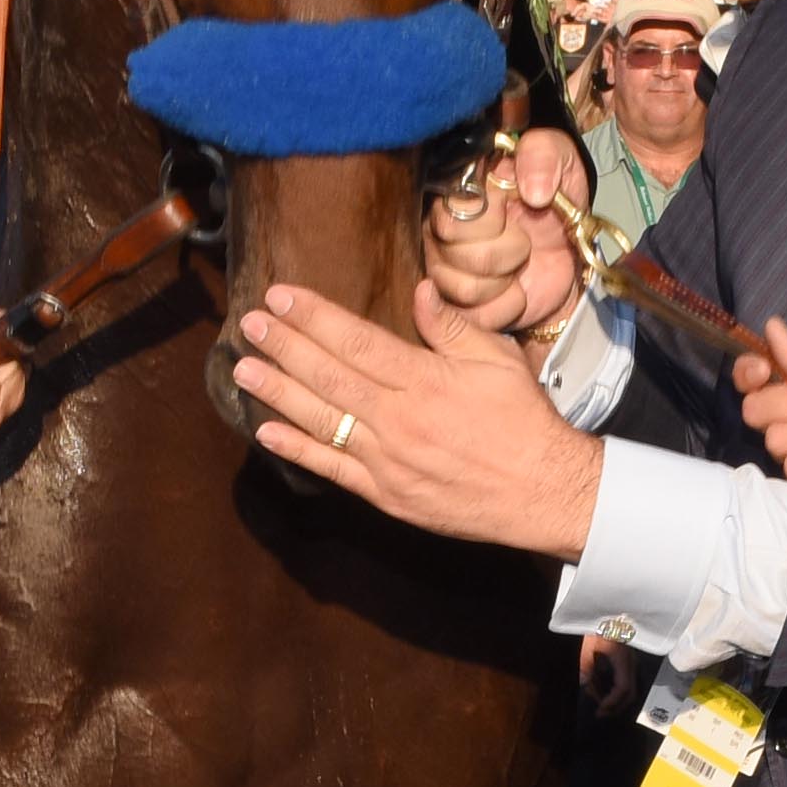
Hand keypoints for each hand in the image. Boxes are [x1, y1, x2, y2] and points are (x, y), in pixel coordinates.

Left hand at [234, 269, 605, 557]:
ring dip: (278, 392)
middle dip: (285, 346)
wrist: (542, 493)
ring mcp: (388, 460)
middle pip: (328, 376)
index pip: (355, 341)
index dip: (313, 317)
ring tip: (243, 367)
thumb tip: (419, 292)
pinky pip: (333, 469)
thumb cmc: (524, 421)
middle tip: (249, 323)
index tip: (280, 297)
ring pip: (322, 419)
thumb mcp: (497, 360)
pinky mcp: (386, 494)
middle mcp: (398, 419)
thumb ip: (452, 327)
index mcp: (424, 380)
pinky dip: (298, 449)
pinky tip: (266, 430)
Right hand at [426, 129, 587, 341]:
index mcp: (453, 191)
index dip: (490, 216)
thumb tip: (533, 191)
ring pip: (464, 288)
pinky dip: (508, 306)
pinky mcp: (455, 308)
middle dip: (506, 251)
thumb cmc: (554, 203)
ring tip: (517, 265)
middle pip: (457, 252)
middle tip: (522, 241)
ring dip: (506, 280)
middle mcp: (437, 230)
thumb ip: (544, 154)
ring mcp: (440, 270)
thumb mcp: (559, 161)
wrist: (568, 254)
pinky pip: (475, 316)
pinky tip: (515, 290)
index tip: (509, 206)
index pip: (451, 211)